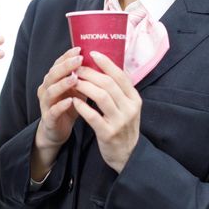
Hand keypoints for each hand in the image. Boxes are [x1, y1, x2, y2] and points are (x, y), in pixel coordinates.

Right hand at [31, 47, 84, 178]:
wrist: (56, 131)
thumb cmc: (69, 107)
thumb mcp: (77, 89)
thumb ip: (84, 77)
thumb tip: (102, 61)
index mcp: (53, 80)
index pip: (58, 63)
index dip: (67, 56)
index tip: (80, 48)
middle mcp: (47, 89)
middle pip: (53, 74)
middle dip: (66, 66)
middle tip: (79, 60)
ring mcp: (46, 104)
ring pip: (50, 91)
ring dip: (63, 84)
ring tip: (75, 78)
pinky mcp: (48, 119)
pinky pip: (53, 111)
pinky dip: (61, 105)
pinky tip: (70, 102)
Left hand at [72, 51, 141, 172]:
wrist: (127, 155)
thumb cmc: (123, 127)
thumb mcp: (127, 107)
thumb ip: (119, 91)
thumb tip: (104, 67)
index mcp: (134, 99)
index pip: (121, 75)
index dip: (106, 63)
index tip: (92, 53)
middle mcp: (130, 108)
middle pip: (109, 84)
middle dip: (90, 73)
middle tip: (77, 68)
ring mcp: (120, 121)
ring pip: (101, 96)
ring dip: (85, 86)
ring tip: (73, 81)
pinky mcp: (108, 133)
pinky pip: (93, 116)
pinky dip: (82, 106)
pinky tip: (73, 100)